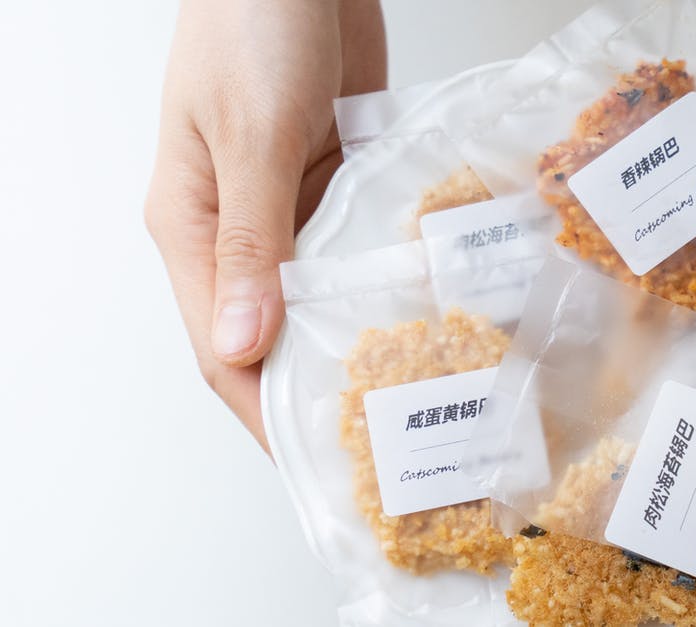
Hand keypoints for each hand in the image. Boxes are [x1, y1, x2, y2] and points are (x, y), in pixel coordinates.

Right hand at [145, 0, 385, 452]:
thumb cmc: (250, 19)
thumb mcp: (250, 134)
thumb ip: (251, 239)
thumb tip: (244, 343)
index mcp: (191, 225)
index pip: (223, 347)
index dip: (267, 411)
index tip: (319, 462)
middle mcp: (240, 225)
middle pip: (278, 329)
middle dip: (325, 383)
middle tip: (386, 434)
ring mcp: (292, 200)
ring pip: (325, 290)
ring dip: (365, 330)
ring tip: (422, 382)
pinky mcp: (337, 175)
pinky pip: (360, 240)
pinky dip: (389, 269)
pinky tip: (432, 300)